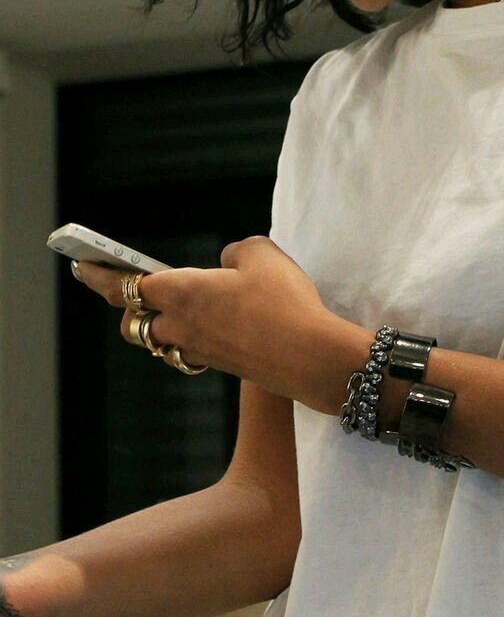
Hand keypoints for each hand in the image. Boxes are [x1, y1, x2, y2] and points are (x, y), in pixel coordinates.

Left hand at [74, 236, 353, 411]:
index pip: (126, 286)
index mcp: (182, 292)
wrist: (309, 355)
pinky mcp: (221, 365)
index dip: (99, 275)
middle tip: (133, 288)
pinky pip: (189, 350)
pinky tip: (213, 324)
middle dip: (128, 307)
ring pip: (160, 341)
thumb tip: (227, 265)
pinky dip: (188, 337)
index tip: (81, 265)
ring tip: (173, 306)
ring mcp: (200, 350)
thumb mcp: (262, 254)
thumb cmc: (284, 300)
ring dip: (158, 325)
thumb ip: (236, 252)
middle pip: (133, 323)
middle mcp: (181, 325)